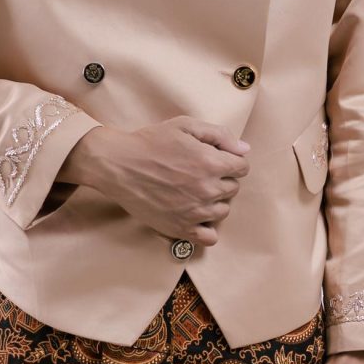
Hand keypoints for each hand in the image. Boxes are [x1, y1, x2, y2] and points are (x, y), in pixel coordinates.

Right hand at [68, 117, 249, 243]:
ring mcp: (195, 212)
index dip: (230, 162)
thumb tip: (245, 150)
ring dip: (214, 202)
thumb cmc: (150, 142)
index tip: (216, 161)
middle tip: (199, 175)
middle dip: (221, 180)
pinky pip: (209, 238)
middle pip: (233, 189)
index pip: (242, 168)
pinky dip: (206, 228)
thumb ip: (220, 135)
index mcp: (212, 163)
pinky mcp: (181, 228)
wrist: (118, 165)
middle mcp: (207, 190)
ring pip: (223, 211)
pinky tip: (195, 216)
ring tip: (194, 193)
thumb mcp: (186, 126)